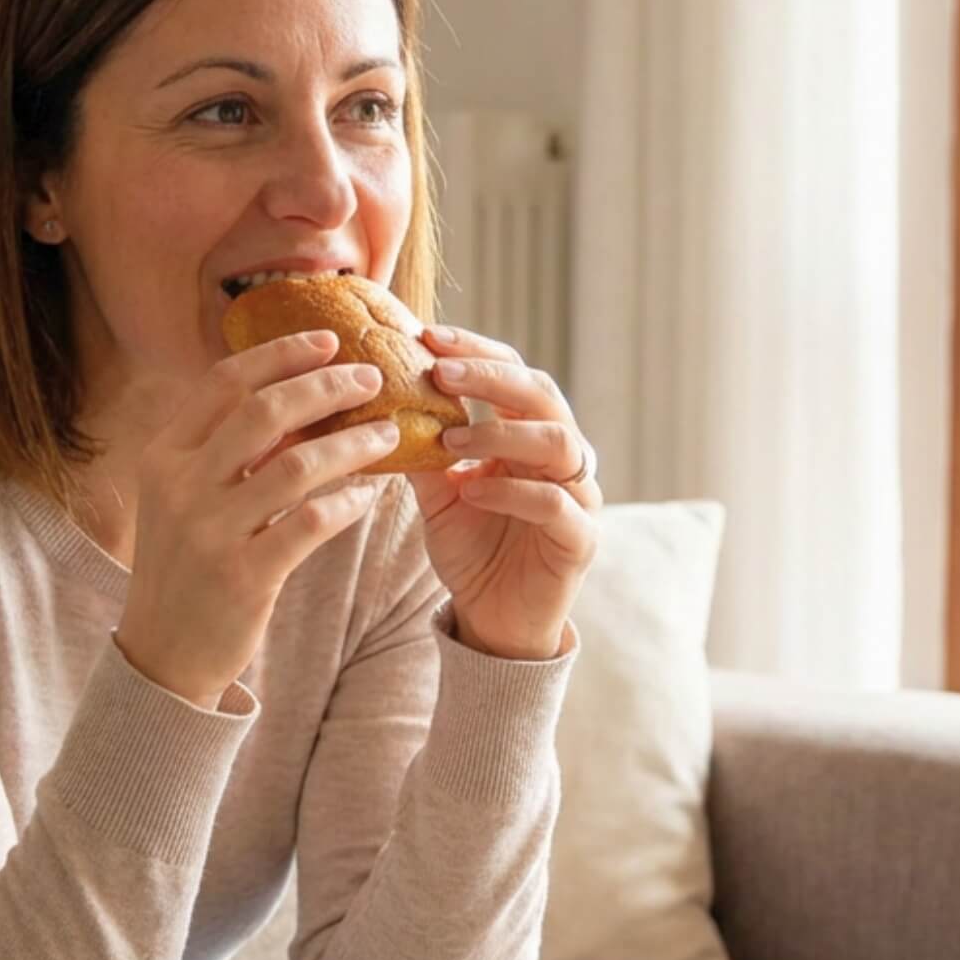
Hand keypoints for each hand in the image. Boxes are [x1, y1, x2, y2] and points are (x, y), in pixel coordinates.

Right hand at [114, 331, 396, 705]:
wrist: (163, 653)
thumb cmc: (185, 568)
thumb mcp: (185, 499)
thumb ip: (223, 452)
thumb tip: (294, 399)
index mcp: (164, 455)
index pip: (225, 383)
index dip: (280, 354)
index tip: (327, 339)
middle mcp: (181, 486)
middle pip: (265, 413)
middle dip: (325, 387)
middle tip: (371, 377)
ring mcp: (210, 532)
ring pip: (296, 465)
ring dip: (350, 444)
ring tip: (388, 434)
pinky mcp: (243, 576)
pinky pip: (309, 524)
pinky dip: (345, 504)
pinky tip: (368, 496)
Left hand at [405, 326, 600, 660]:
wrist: (494, 621)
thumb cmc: (473, 551)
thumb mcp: (438, 497)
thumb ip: (423, 453)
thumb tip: (379, 404)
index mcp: (529, 436)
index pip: (513, 374)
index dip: (476, 352)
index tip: (427, 338)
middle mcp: (562, 457)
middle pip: (541, 394)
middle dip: (489, 377)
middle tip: (440, 371)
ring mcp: (579, 496)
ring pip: (556, 441)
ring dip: (499, 432)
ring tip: (450, 439)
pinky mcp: (580, 539)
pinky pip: (554, 503)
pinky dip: (511, 492)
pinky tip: (471, 492)